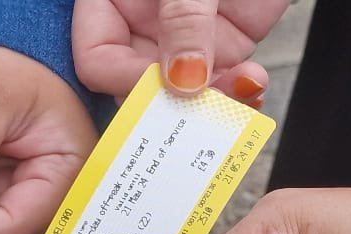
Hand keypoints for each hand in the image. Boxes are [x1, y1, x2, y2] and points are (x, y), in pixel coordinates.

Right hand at [73, 0, 289, 99]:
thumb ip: (183, 19)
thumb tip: (182, 83)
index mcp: (113, 2)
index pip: (98, 58)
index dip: (124, 79)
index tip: (162, 88)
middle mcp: (143, 26)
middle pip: (140, 85)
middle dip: (173, 102)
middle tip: (200, 106)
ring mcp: (186, 40)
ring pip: (187, 94)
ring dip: (214, 101)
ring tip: (240, 89)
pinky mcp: (226, 45)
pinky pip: (225, 84)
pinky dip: (241, 91)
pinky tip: (253, 83)